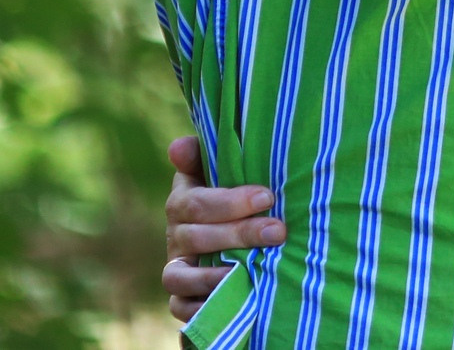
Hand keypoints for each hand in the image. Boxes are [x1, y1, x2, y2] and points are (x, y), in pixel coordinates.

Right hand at [162, 135, 285, 323]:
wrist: (235, 240)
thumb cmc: (237, 198)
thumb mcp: (224, 172)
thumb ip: (205, 156)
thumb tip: (179, 146)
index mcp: (183, 201)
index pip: (195, 201)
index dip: (229, 201)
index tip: (267, 197)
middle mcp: (175, 235)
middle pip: (195, 237)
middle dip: (239, 233)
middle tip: (277, 230)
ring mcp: (176, 268)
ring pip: (180, 275)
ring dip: (215, 273)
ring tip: (251, 269)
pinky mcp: (180, 298)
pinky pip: (180, 307)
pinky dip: (201, 306)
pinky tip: (230, 298)